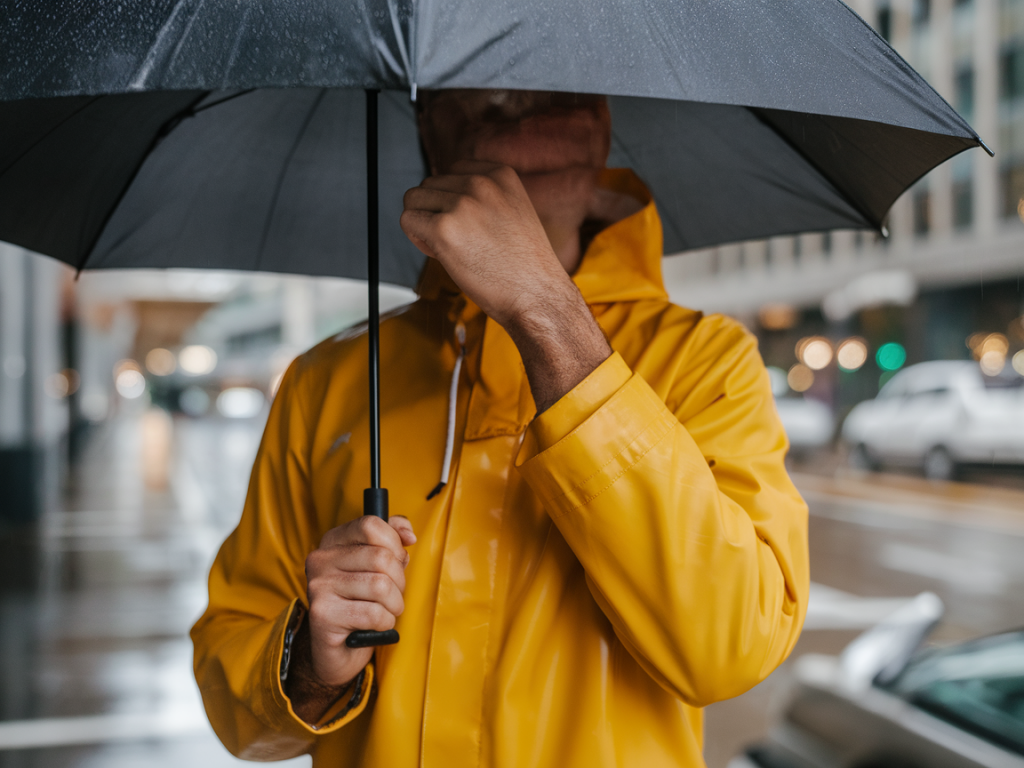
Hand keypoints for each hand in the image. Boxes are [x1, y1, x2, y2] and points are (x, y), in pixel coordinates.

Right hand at [288, 515, 414, 720]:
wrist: (338, 651)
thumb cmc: (361, 604)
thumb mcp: (377, 566)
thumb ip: (391, 540)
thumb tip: (408, 533)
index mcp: (333, 542)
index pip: (370, 525)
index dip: (394, 543)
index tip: (399, 559)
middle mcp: (320, 560)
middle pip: (381, 557)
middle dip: (399, 581)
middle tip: (392, 595)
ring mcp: (319, 587)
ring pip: (381, 586)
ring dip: (394, 605)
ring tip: (384, 611)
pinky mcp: (322, 615)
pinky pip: (374, 613)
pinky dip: (385, 622)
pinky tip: (374, 626)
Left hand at [401, 161, 610, 411]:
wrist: (538, 296)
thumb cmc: (525, 266)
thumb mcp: (514, 212)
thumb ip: (485, 197)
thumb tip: (443, 196)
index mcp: (501, 174)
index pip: (452, 170)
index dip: (452, 199)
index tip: (467, 224)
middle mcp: (481, 183)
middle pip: (429, 184)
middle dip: (435, 212)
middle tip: (459, 241)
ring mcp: (462, 204)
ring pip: (413, 199)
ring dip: (423, 224)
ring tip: (451, 248)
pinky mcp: (444, 228)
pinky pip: (408, 221)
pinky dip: (417, 239)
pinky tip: (440, 254)